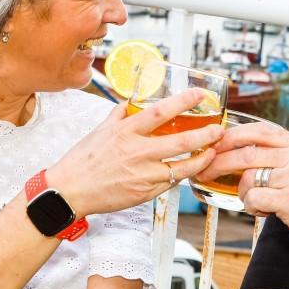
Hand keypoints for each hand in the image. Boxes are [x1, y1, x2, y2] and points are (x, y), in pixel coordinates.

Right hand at [47, 89, 222, 218]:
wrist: (69, 191)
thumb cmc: (81, 161)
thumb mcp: (99, 131)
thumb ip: (117, 116)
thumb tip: (129, 103)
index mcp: (125, 132)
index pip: (160, 112)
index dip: (182, 102)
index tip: (198, 95)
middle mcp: (137, 152)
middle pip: (179, 141)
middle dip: (204, 134)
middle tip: (218, 129)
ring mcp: (143, 174)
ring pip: (181, 167)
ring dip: (201, 158)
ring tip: (212, 151)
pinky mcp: (144, 193)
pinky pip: (169, 183)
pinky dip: (182, 175)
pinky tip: (192, 169)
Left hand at [205, 121, 288, 263]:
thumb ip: (283, 158)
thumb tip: (245, 155)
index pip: (260, 130)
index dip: (233, 134)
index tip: (215, 142)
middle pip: (246, 153)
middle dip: (218, 162)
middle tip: (204, 170)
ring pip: (248, 178)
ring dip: (243, 192)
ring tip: (255, 202)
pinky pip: (254, 198)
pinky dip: (251, 207)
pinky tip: (264, 211)